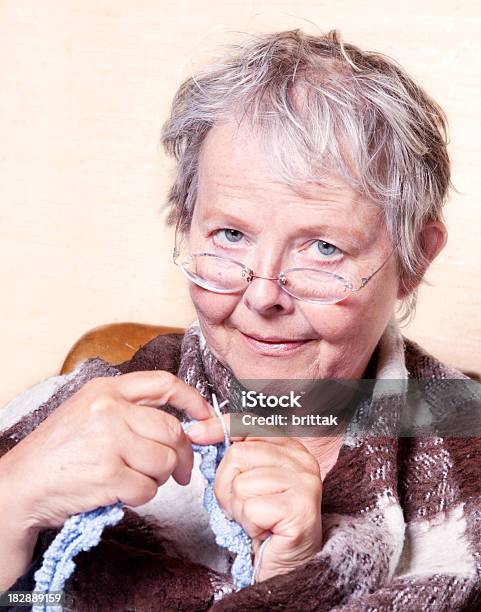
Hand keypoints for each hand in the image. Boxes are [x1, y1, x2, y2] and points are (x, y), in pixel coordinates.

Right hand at [0, 371, 211, 530]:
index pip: (165, 383)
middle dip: (182, 455)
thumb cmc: (58, 452)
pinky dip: (140, 498)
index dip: (194, 400)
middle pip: (172, 430)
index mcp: (107, 389)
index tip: (206, 417)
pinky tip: (119, 493)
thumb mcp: (89, 413)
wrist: (20, 486)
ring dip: (157, 479)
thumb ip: (131, 412)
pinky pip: (149, 489)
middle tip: (179, 471)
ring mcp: (109, 441)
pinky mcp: (108, 475)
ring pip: (164, 462)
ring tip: (132, 479)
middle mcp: (109, 409)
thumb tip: (183, 427)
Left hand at [187, 415, 322, 580]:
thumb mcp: (246, 480)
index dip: (218, 427)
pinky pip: (252, 508)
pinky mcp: (301, 509)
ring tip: (255, 519)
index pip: (248, 423)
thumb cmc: (264, 522)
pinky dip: (249, 524)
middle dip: (226, 485)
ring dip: (238, 508)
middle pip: (238, 454)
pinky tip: (263, 530)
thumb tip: (196, 431)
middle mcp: (302, 460)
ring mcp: (305, 483)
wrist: (285, 566)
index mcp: (291, 447)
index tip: (195, 435)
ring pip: (241, 483)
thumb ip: (233, 454)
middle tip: (242, 505)